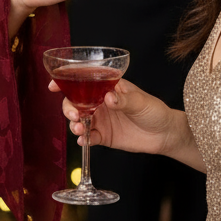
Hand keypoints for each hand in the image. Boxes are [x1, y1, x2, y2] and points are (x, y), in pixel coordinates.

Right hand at [50, 76, 177, 155]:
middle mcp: (100, 102)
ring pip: (78, 119)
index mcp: (108, 87)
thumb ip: (124, 100)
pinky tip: (84, 140)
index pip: (84, 80)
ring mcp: (100, 119)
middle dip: (69, 107)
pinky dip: (83, 138)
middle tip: (75, 115)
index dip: (66, 81)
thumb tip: (108, 98)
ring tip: (79, 129)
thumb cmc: (155, 111)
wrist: (165, 135)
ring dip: (74, 123)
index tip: (54, 85)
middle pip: (75, 101)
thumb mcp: (141, 102)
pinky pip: (88, 136)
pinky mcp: (103, 136)